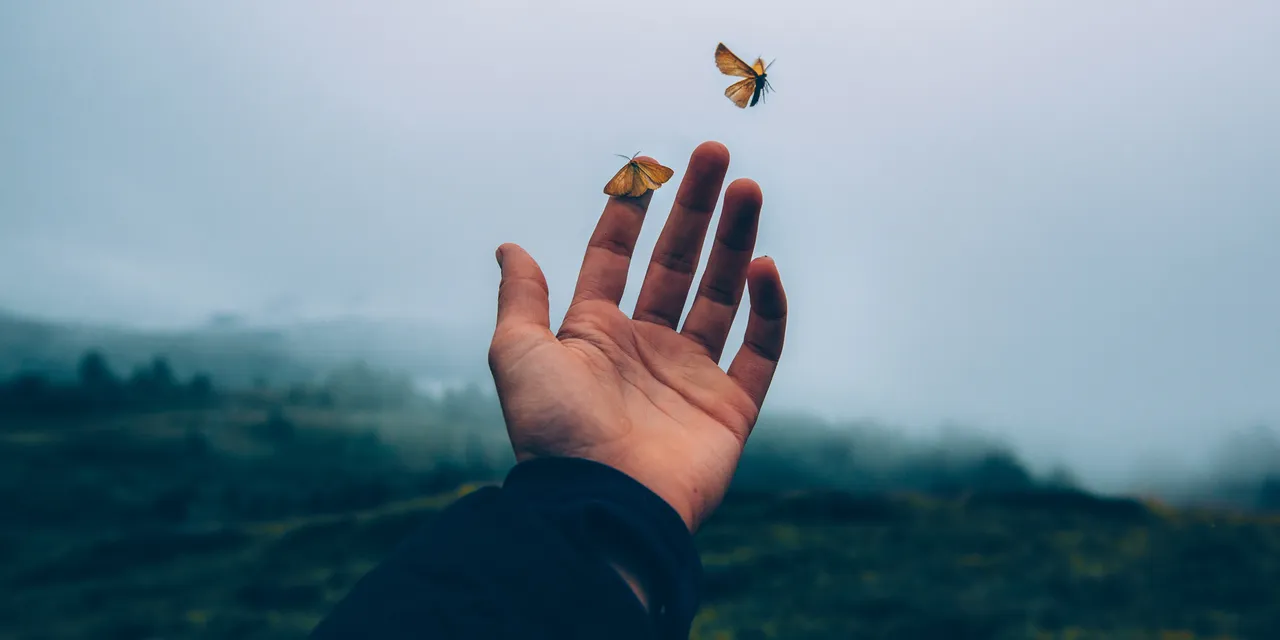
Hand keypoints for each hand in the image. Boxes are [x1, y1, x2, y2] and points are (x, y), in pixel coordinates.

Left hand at [487, 141, 786, 531]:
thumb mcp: (518, 354)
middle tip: (715, 155)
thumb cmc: (554, 433)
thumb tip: (508, 246)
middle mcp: (644, 349)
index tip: (645, 165)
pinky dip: (768, 310)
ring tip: (750, 189)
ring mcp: (689, 377)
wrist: (603, 504)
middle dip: (696, 209)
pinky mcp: (730, 409)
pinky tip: (766, 265)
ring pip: (722, 295)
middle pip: (676, 263)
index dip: (629, 211)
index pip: (615, 258)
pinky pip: (759, 350)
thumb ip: (521, 298)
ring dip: (737, 241)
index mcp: (594, 334)